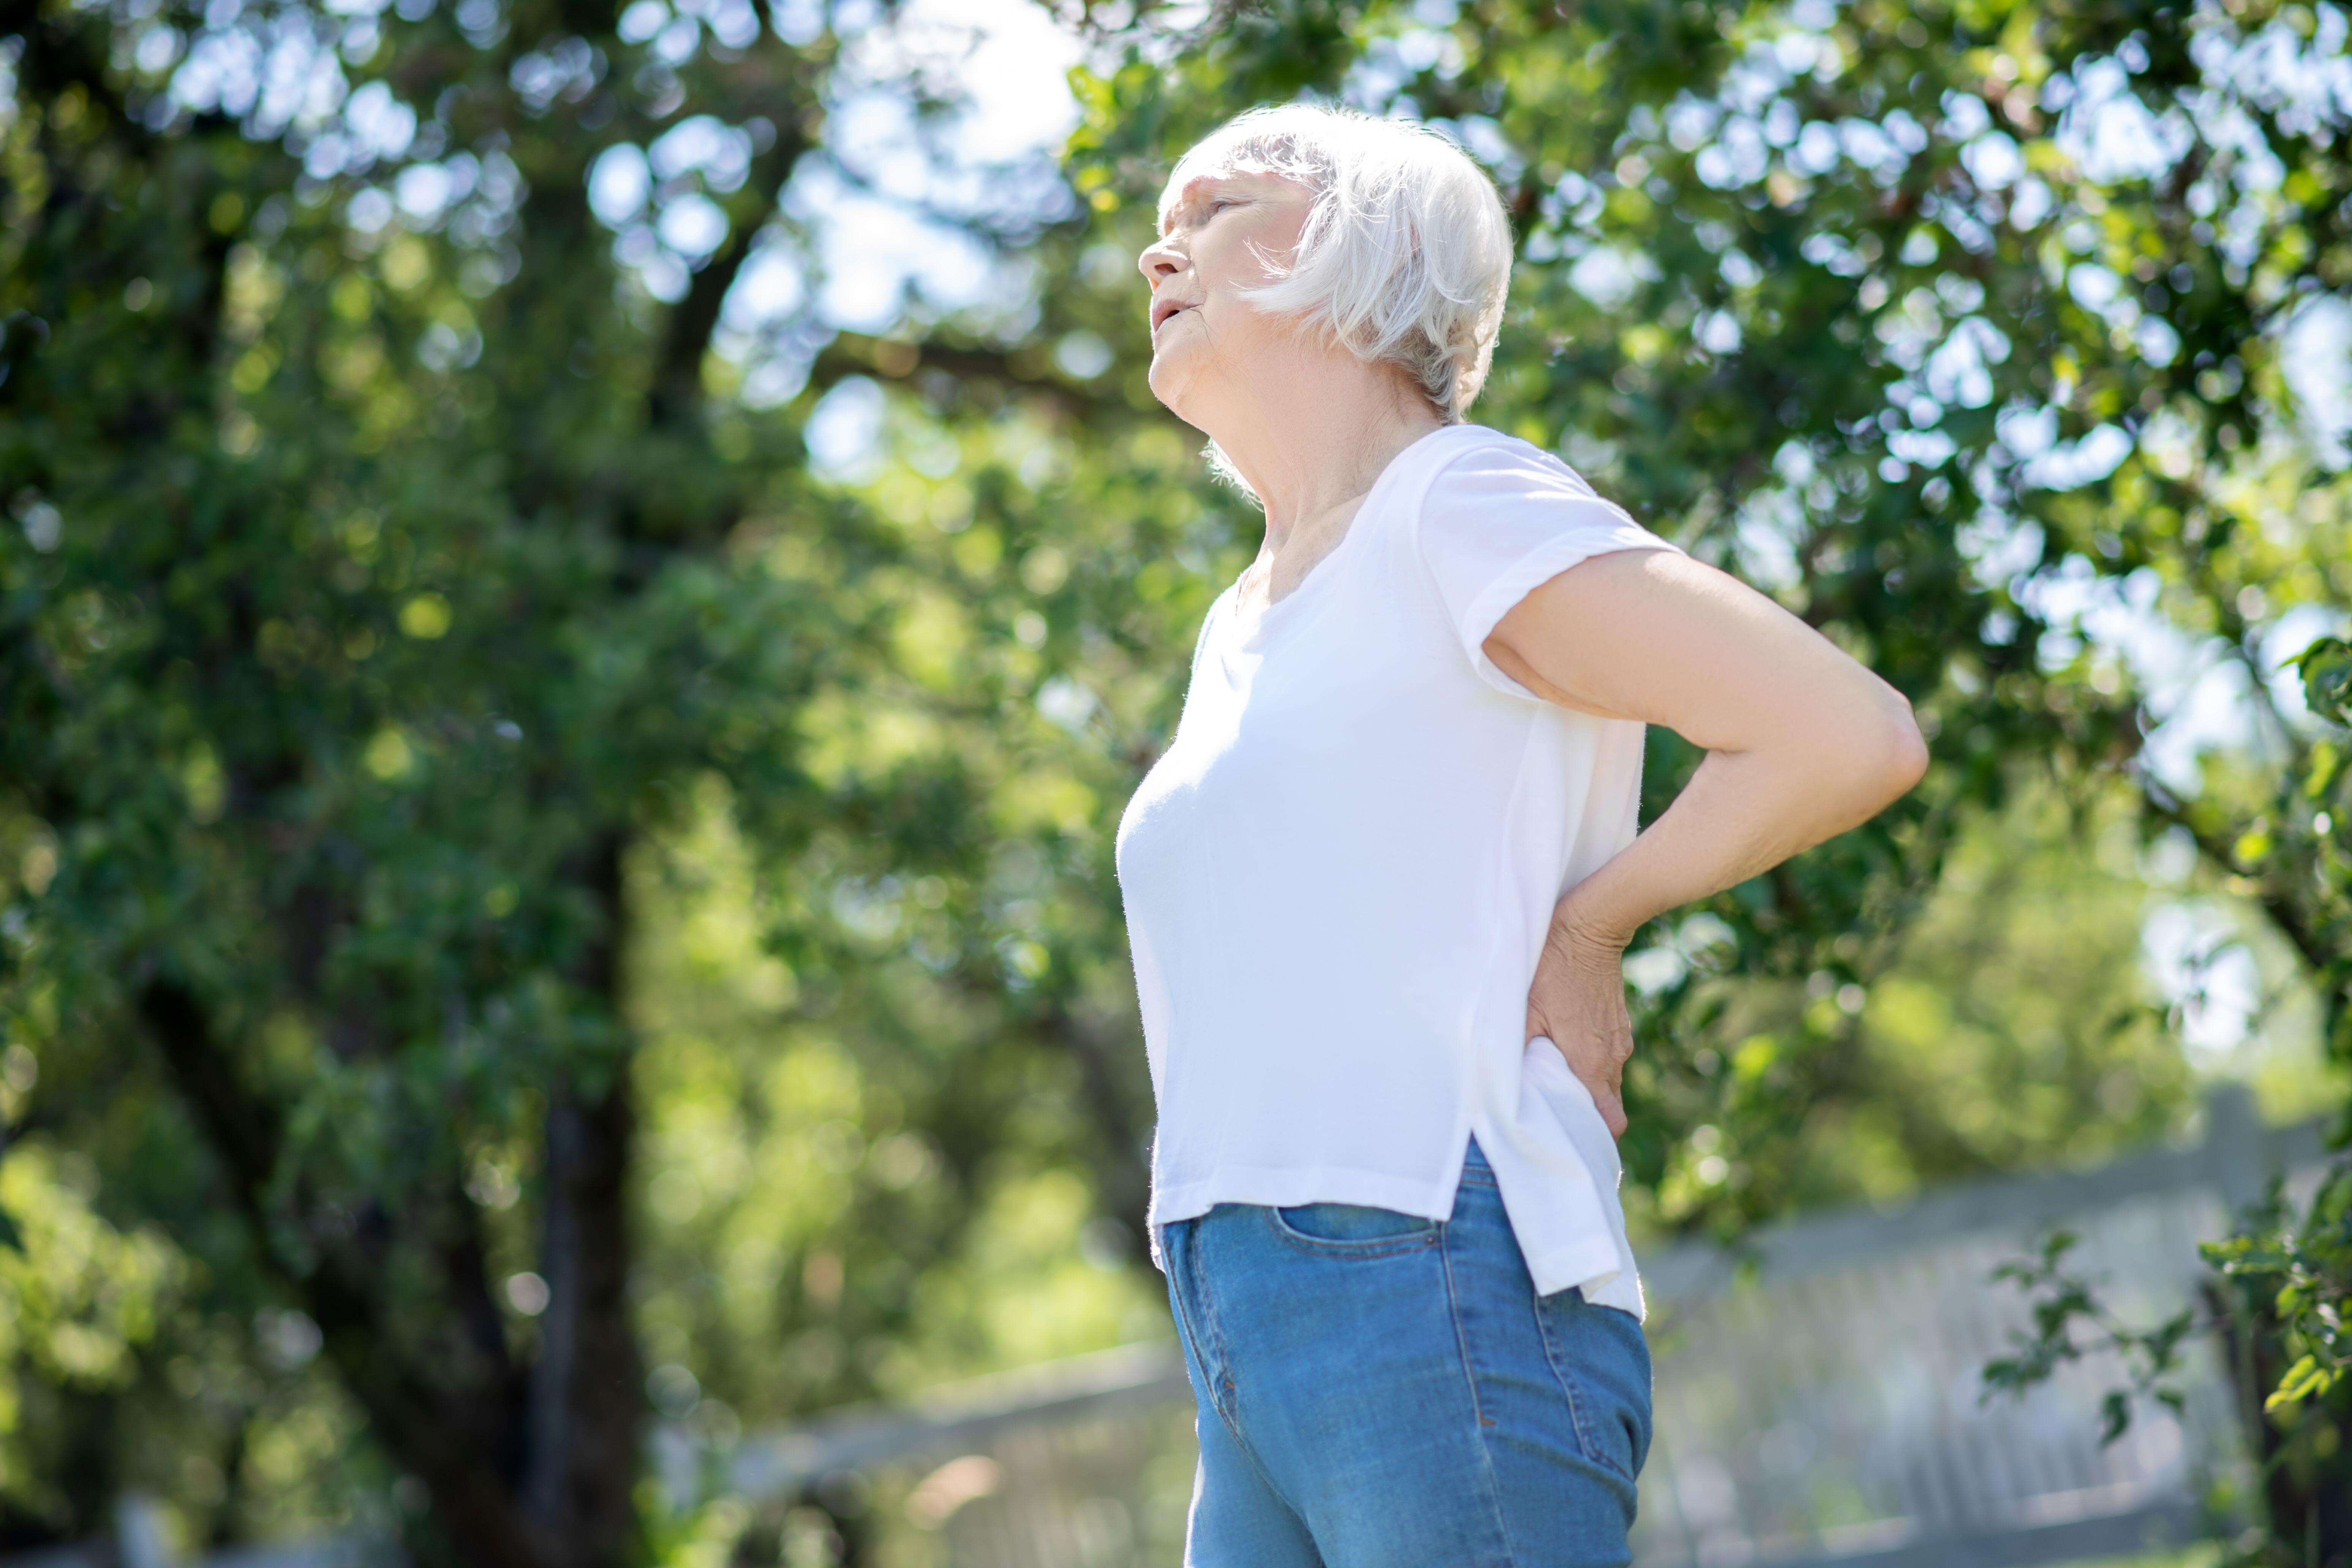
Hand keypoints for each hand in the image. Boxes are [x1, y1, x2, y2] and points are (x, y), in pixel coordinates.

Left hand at [1525, 912, 1632, 1136]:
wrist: (1590, 926)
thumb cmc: (1555, 968)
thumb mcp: (1525, 1009)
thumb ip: (1519, 1050)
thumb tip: (1508, 1084)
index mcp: (1592, 1064)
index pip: (1611, 1122)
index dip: (1593, 1135)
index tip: (1569, 1135)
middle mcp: (1612, 1058)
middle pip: (1608, 1105)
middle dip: (1585, 1113)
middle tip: (1553, 1109)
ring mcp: (1619, 1039)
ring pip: (1607, 1080)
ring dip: (1585, 1085)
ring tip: (1553, 1077)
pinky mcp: (1617, 1023)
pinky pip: (1607, 1056)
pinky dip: (1590, 1062)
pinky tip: (1564, 1047)